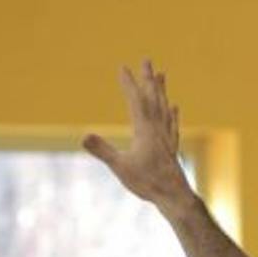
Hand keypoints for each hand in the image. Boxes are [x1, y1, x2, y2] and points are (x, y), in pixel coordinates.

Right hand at [83, 61, 195, 206]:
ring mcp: (166, 137)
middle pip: (153, 98)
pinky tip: (174, 107)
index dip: (128, 83)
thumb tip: (83, 136)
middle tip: (147, 60)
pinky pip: (172, 124)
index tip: (122, 67)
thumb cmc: (147, 183)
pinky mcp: (172, 147)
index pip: (135, 101)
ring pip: (164, 107)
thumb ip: (102, 150)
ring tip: (162, 75)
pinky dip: (172, 113)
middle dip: (148, 78)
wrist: (174, 196)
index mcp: (144, 130)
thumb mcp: (120, 167)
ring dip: (161, 90)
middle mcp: (157, 129)